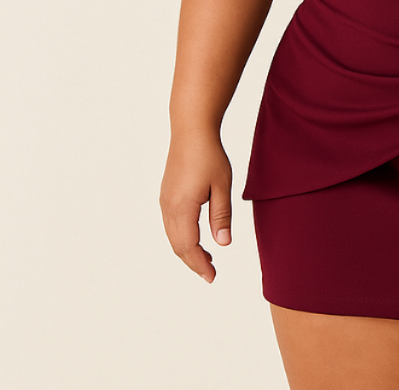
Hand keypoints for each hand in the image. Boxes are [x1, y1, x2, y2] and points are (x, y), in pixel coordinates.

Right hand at [159, 133, 232, 282]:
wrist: (191, 131)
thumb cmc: (209, 155)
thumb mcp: (222, 185)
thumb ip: (221, 216)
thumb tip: (223, 244)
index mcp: (182, 208)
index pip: (189, 246)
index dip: (199, 264)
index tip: (211, 277)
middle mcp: (168, 208)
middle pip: (178, 245)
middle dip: (193, 262)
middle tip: (210, 273)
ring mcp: (165, 201)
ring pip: (173, 236)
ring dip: (187, 250)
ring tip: (206, 258)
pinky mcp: (166, 195)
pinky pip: (171, 225)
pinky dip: (182, 237)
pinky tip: (195, 237)